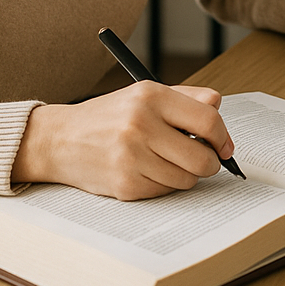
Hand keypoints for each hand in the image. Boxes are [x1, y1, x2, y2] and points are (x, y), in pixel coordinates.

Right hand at [12, 82, 234, 200]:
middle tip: (204, 160)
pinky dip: (165, 184)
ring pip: (186, 179)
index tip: (224, 146)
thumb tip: (219, 110)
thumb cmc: (110, 116)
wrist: (60, 139)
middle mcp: (141, 124)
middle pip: (202, 157)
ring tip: (170, 162)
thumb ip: (187, 97)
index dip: (222, 137)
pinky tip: (149, 171)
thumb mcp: (145, 93)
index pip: (208, 119)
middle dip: (210, 162)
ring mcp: (132, 157)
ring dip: (186, 175)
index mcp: (151, 96)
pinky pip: (165, 191)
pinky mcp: (125, 184)